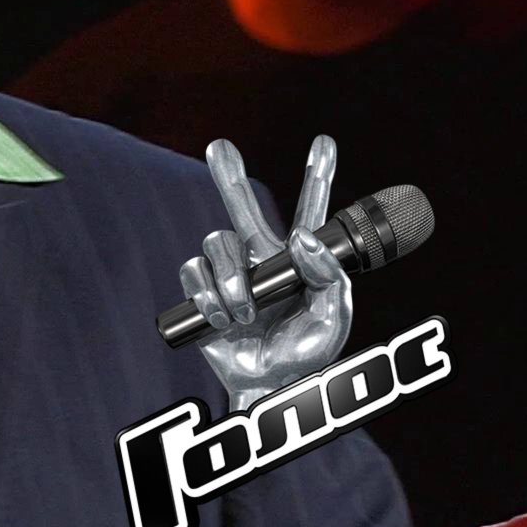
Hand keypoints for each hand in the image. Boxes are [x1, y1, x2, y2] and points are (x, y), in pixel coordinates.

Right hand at [182, 136, 351, 411]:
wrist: (265, 384)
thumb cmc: (305, 353)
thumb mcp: (333, 317)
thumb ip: (328, 277)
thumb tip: (300, 237)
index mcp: (300, 259)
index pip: (311, 210)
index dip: (318, 175)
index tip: (325, 142)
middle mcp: (262, 257)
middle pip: (242, 205)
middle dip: (228, 174)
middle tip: (219, 145)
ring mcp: (229, 272)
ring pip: (217, 244)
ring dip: (232, 281)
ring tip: (246, 313)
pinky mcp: (201, 289)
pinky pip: (194, 272)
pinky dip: (210, 297)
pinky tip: (224, 319)